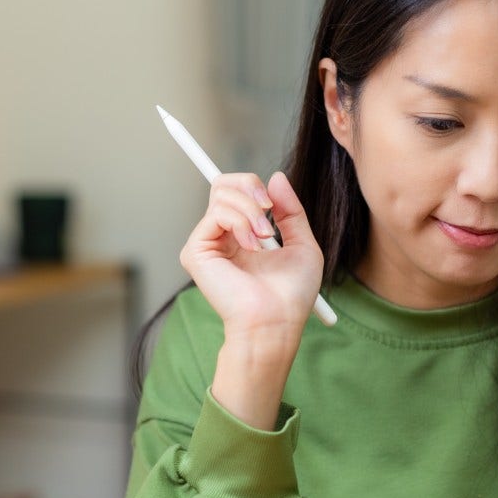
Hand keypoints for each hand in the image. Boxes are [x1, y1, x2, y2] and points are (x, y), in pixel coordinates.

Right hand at [179, 170, 323, 345]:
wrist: (277, 320)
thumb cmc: (291, 294)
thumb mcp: (302, 244)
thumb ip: (290, 210)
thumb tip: (276, 177)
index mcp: (242, 235)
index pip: (235, 191)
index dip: (250, 184)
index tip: (272, 202)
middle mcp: (221, 237)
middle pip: (223, 184)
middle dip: (251, 187)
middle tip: (269, 209)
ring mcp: (206, 243)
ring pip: (221, 194)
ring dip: (251, 210)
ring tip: (264, 238)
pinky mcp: (195, 252)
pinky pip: (217, 213)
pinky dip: (240, 222)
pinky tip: (251, 247)